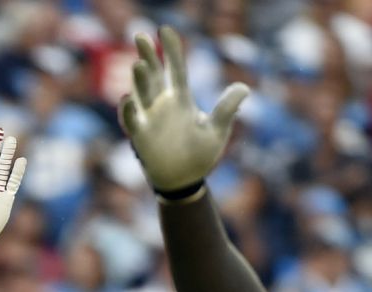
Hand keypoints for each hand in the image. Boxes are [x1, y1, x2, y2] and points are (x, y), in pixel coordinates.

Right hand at [116, 27, 248, 195]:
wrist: (184, 182)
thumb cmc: (200, 156)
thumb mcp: (218, 130)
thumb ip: (227, 108)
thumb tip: (244, 88)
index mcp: (181, 101)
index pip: (175, 70)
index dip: (171, 50)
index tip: (164, 30)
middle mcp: (162, 106)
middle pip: (153, 76)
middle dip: (147, 56)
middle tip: (140, 35)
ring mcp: (149, 120)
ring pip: (141, 94)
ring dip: (139, 81)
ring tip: (139, 64)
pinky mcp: (140, 137)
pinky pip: (132, 122)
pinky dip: (128, 112)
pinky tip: (127, 100)